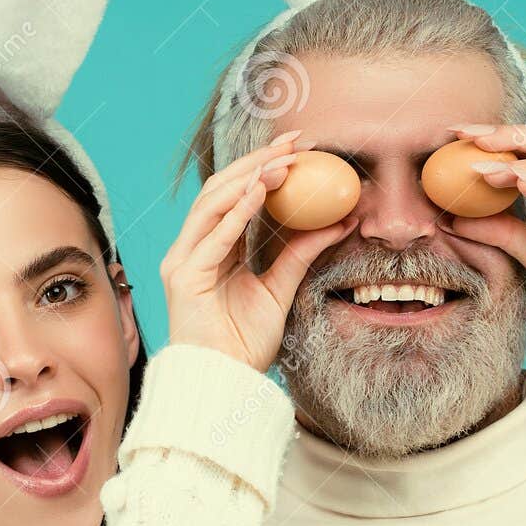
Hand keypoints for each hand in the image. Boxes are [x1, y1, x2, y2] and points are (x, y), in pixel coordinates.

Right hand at [161, 131, 358, 371]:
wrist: (224, 384)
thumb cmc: (244, 344)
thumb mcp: (281, 289)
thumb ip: (302, 253)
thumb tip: (341, 221)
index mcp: (213, 250)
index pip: (236, 196)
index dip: (264, 168)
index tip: (300, 148)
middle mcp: (193, 249)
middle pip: (221, 190)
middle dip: (257, 161)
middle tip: (295, 141)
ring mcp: (184, 261)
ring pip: (212, 203)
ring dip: (248, 178)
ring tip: (283, 162)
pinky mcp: (185, 278)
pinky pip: (213, 237)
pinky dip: (237, 211)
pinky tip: (261, 192)